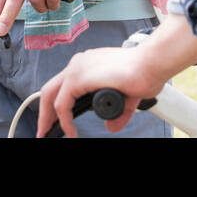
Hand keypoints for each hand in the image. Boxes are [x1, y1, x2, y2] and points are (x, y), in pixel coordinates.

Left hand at [35, 45, 167, 137]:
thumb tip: (111, 126)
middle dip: (45, 112)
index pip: (63, 85)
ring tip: (48, 133)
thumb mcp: (126, 98)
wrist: (152, 64)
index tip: (56, 120)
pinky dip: (64, 120)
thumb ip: (117, 113)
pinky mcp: (78, 78)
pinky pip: (63, 104)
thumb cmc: (144, 73)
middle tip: (44, 130)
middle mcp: (79, 63)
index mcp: (88, 64)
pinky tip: (71, 132)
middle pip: (51, 89)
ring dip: (47, 117)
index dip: (56, 104)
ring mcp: (77, 69)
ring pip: (51, 95)